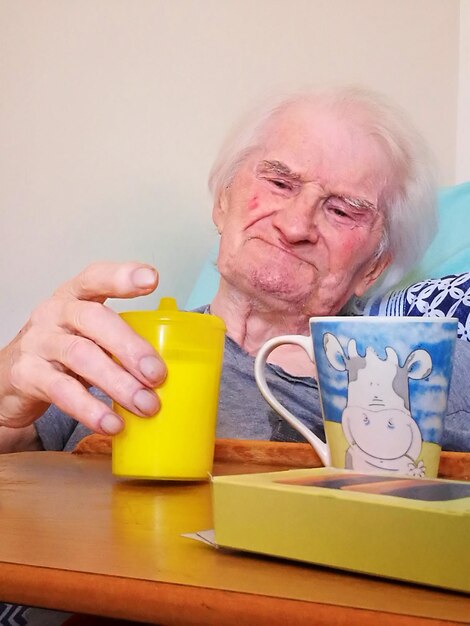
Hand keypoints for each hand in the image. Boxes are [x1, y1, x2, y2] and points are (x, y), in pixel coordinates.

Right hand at [0, 262, 166, 434]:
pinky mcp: (27, 375)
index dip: (122, 276)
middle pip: (94, 319)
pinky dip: (90, 408)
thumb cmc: (63, 353)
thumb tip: (174, 365)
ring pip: (81, 355)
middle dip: (131, 346)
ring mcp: (38, 342)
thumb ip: (120, 339)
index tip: (151, 279)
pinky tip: (112, 423)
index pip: (96, 277)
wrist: (10, 380)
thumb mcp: (88, 335)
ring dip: (118, 382)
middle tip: (158, 374)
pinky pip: (62, 391)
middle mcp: (54, 312)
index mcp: (75, 297)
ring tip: (146, 405)